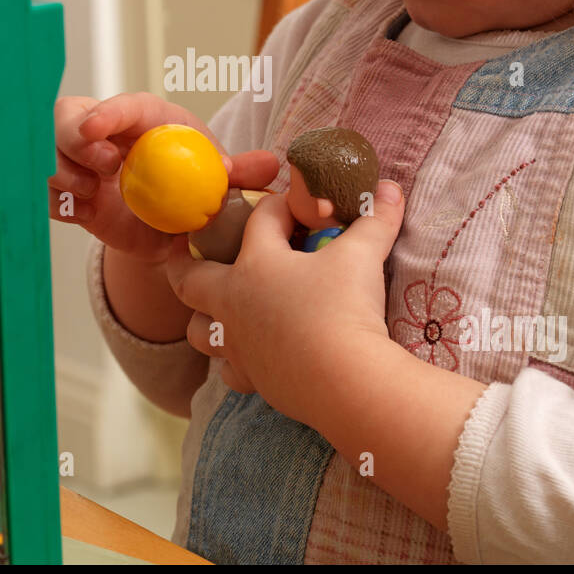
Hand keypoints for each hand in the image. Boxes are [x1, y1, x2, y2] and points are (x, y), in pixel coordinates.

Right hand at [49, 92, 279, 262]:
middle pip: (67, 118)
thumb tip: (270, 166)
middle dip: (74, 138)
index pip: (120, 105)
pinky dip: (61, 203)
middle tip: (103, 169)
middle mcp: (107, 133)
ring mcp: (82, 163)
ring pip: (51, 155)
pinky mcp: (70, 195)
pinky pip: (48, 194)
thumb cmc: (196, 189)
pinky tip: (88, 214)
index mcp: (145, 119)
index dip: (105, 112)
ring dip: (66, 174)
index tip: (98, 131)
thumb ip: (241, 174)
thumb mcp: (217, 182)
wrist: (173, 232)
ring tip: (95, 196)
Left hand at [165, 180, 404, 425]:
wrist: (346, 383)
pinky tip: (248, 358)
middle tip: (181, 252)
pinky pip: (230, 372)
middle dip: (182, 263)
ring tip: (213, 312)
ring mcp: (239, 346)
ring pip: (199, 331)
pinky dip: (234, 363)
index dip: (280, 206)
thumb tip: (392, 190)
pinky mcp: (254, 381)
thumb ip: (376, 220)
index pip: (260, 221)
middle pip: (190, 280)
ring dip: (202, 319)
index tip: (297, 206)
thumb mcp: (363, 256)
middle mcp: (235, 304)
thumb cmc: (344, 309)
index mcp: (256, 264)